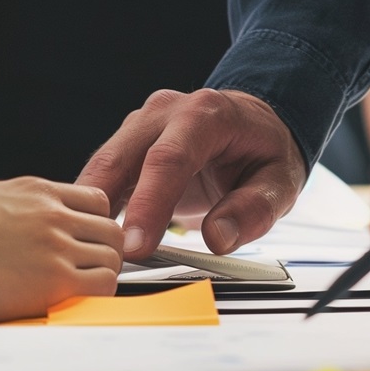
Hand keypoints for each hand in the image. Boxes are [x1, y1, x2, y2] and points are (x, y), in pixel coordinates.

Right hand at [0, 178, 123, 325]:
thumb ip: (17, 209)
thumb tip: (23, 228)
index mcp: (35, 190)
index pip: (96, 201)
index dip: (95, 225)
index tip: (86, 243)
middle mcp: (52, 213)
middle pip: (112, 229)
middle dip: (106, 250)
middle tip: (89, 270)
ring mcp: (55, 244)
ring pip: (113, 257)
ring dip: (103, 274)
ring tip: (79, 289)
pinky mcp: (54, 280)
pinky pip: (104, 284)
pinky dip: (99, 292)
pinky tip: (75, 299)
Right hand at [77, 89, 307, 259]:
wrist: (253, 124)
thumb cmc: (264, 150)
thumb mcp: (281, 181)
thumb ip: (254, 210)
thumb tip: (217, 238)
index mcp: (205, 114)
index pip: (168, 159)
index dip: (148, 204)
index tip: (136, 246)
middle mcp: (164, 113)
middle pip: (120, 159)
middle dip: (103, 210)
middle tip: (103, 257)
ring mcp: (139, 126)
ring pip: (102, 167)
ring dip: (90, 210)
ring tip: (88, 252)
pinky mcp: (126, 145)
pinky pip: (102, 177)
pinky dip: (93, 207)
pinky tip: (90, 236)